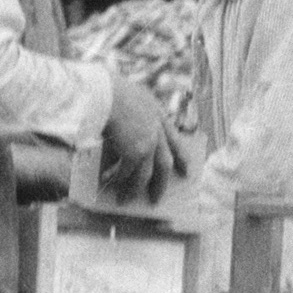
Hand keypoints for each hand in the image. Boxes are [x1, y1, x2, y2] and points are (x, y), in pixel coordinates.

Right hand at [98, 84, 178, 203]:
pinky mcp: (135, 152)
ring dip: (134, 189)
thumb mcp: (132, 97)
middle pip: (164, 163)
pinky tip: (109, 184)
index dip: (181, 157)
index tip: (185, 170)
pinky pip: (126, 172)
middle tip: (158, 198)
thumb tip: (126, 126)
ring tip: (126, 200)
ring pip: (146, 174)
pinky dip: (117, 179)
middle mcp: (157, 132)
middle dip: (161, 183)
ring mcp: (148, 144)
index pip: (174, 140)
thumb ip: (137, 111)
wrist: (106, 93)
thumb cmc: (112, 91)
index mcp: (158, 115)